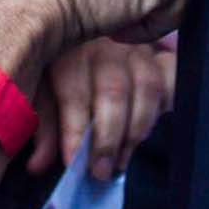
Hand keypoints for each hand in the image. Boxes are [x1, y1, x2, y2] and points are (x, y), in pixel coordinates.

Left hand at [31, 36, 176, 180]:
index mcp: (68, 50)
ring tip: (122, 160)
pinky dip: (166, 104)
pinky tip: (150, 128)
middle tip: (101, 171)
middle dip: (108, 138)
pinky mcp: (160, 55)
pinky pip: (171, 78)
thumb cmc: (59, 74)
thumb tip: (37, 166)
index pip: (74, 91)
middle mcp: (104, 45)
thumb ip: (44, 127)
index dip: (74, 130)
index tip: (73, 163)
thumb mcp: (42, 94)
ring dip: (136, 130)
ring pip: (146, 87)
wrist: (88, 37)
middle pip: (113, 91)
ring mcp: (136, 48)